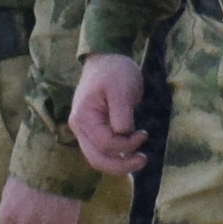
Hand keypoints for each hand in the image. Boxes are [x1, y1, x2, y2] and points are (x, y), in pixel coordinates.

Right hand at [66, 51, 150, 178]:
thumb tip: (123, 135)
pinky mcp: (92, 130)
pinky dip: (116, 156)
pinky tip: (131, 152)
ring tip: (140, 159)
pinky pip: (101, 151)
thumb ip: (122, 115)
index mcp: (84, 117)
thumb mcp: (122, 90)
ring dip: (118, 163)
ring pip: (97, 159)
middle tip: (143, 160)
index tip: (144, 133)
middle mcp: (78, 127)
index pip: (106, 144)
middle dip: (121, 165)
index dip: (127, 145)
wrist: (106, 58)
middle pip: (97, 159)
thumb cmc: (115, 71)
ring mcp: (83, 129)